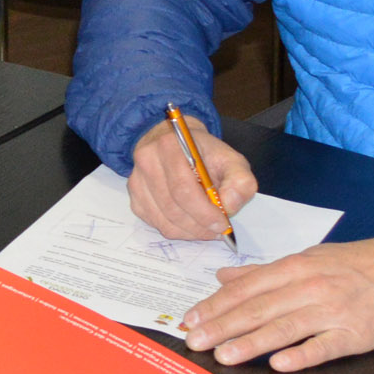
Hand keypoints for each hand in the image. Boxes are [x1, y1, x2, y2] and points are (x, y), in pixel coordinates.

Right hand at [128, 117, 258, 239]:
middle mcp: (147, 160)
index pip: (183, 188)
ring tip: (206, 228)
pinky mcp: (134, 196)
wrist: (177, 143)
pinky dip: (177, 229)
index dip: (204, 212)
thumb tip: (228, 206)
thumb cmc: (205, 154)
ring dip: (189, 231)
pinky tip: (190, 222)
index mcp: (169, 145)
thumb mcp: (232, 160)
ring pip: (163, 219)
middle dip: (199, 225)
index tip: (222, 224)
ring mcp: (137, 180)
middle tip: (217, 230)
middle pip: (172, 206)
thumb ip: (239, 181)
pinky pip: (155, 223)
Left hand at [181, 228, 373, 371]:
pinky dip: (302, 354)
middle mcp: (310, 287)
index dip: (216, 305)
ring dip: (252, 342)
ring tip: (224, 355)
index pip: (247, 288)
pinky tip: (280, 365)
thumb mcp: (307, 258)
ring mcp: (333, 311)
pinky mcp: (356, 333)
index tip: (190, 319)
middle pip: (259, 309)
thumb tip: (223, 277)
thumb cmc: (355, 264)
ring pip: (286, 328)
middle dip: (223, 326)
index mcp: (295, 268)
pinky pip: (325, 346)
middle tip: (194, 341)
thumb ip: (264, 272)